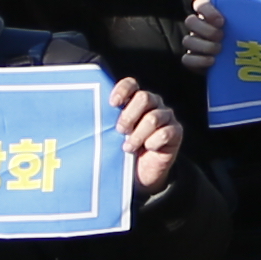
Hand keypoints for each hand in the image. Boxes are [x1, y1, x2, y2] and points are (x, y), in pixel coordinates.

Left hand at [112, 74, 186, 197]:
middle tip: (120, 131)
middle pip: (144, 97)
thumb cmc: (120, 151)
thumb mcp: (110, 136)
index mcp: (134, 102)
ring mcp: (166, 117)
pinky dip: (154, 142)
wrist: (139, 174)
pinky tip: (148, 149)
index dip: (123, 90)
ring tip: (128, 148)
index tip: (113, 104)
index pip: (131, 85)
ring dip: (138, 135)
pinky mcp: (175, 132)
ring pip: (153, 117)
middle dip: (129, 116)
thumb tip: (84, 118)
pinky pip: (166, 132)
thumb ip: (104, 124)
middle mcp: (152, 105)